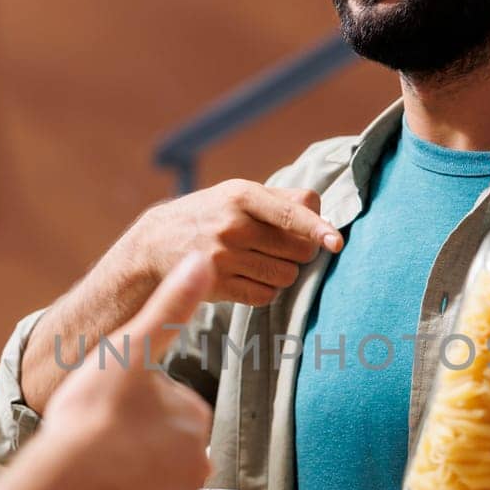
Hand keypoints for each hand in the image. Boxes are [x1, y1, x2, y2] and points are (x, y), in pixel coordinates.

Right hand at [43, 254, 213, 489]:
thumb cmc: (93, 417)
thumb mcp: (130, 349)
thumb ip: (171, 307)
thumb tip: (205, 259)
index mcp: (192, 417)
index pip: (175, 413)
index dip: (140, 414)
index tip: (111, 417)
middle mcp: (198, 464)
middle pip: (167, 457)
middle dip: (139, 456)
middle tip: (100, 452)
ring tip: (95, 484)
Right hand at [131, 180, 343, 307]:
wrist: (153, 245)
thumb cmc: (210, 216)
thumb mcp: (235, 194)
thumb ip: (281, 200)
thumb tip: (322, 215)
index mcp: (242, 195)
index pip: (292, 213)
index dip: (318, 229)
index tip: (336, 243)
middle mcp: (233, 225)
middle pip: (299, 250)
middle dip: (300, 252)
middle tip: (281, 247)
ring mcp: (224, 258)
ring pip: (287, 276)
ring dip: (284, 273)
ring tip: (261, 261)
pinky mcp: (218, 286)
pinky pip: (266, 295)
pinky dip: (265, 290)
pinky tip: (248, 277)